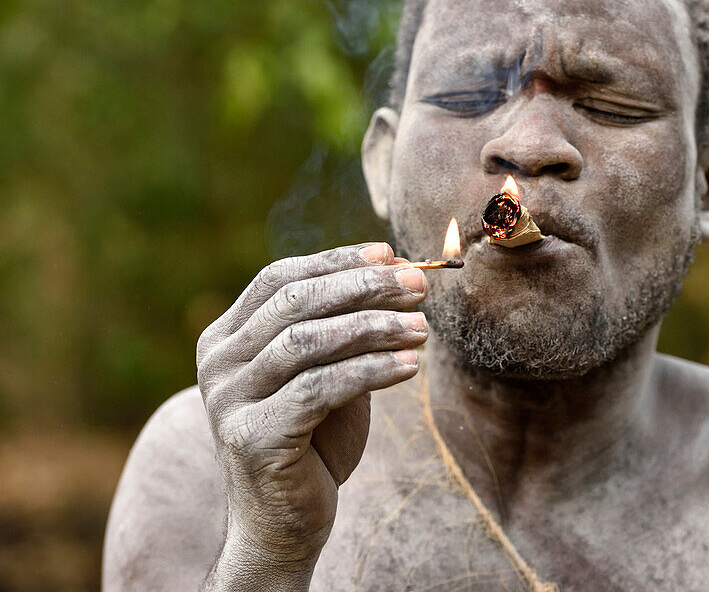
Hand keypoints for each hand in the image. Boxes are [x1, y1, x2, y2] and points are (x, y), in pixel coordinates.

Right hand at [195, 242, 426, 584]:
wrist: (285, 522)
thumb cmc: (313, 440)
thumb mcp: (328, 370)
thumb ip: (344, 325)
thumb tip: (397, 267)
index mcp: (226, 338)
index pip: (280, 278)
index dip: (337, 261)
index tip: (391, 254)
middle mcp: (218, 363)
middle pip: (295, 303)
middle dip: (364, 287)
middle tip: (419, 284)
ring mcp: (228, 401)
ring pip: (308, 342)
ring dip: (374, 327)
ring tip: (422, 328)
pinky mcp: (252, 437)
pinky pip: (320, 389)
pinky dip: (371, 372)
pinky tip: (410, 368)